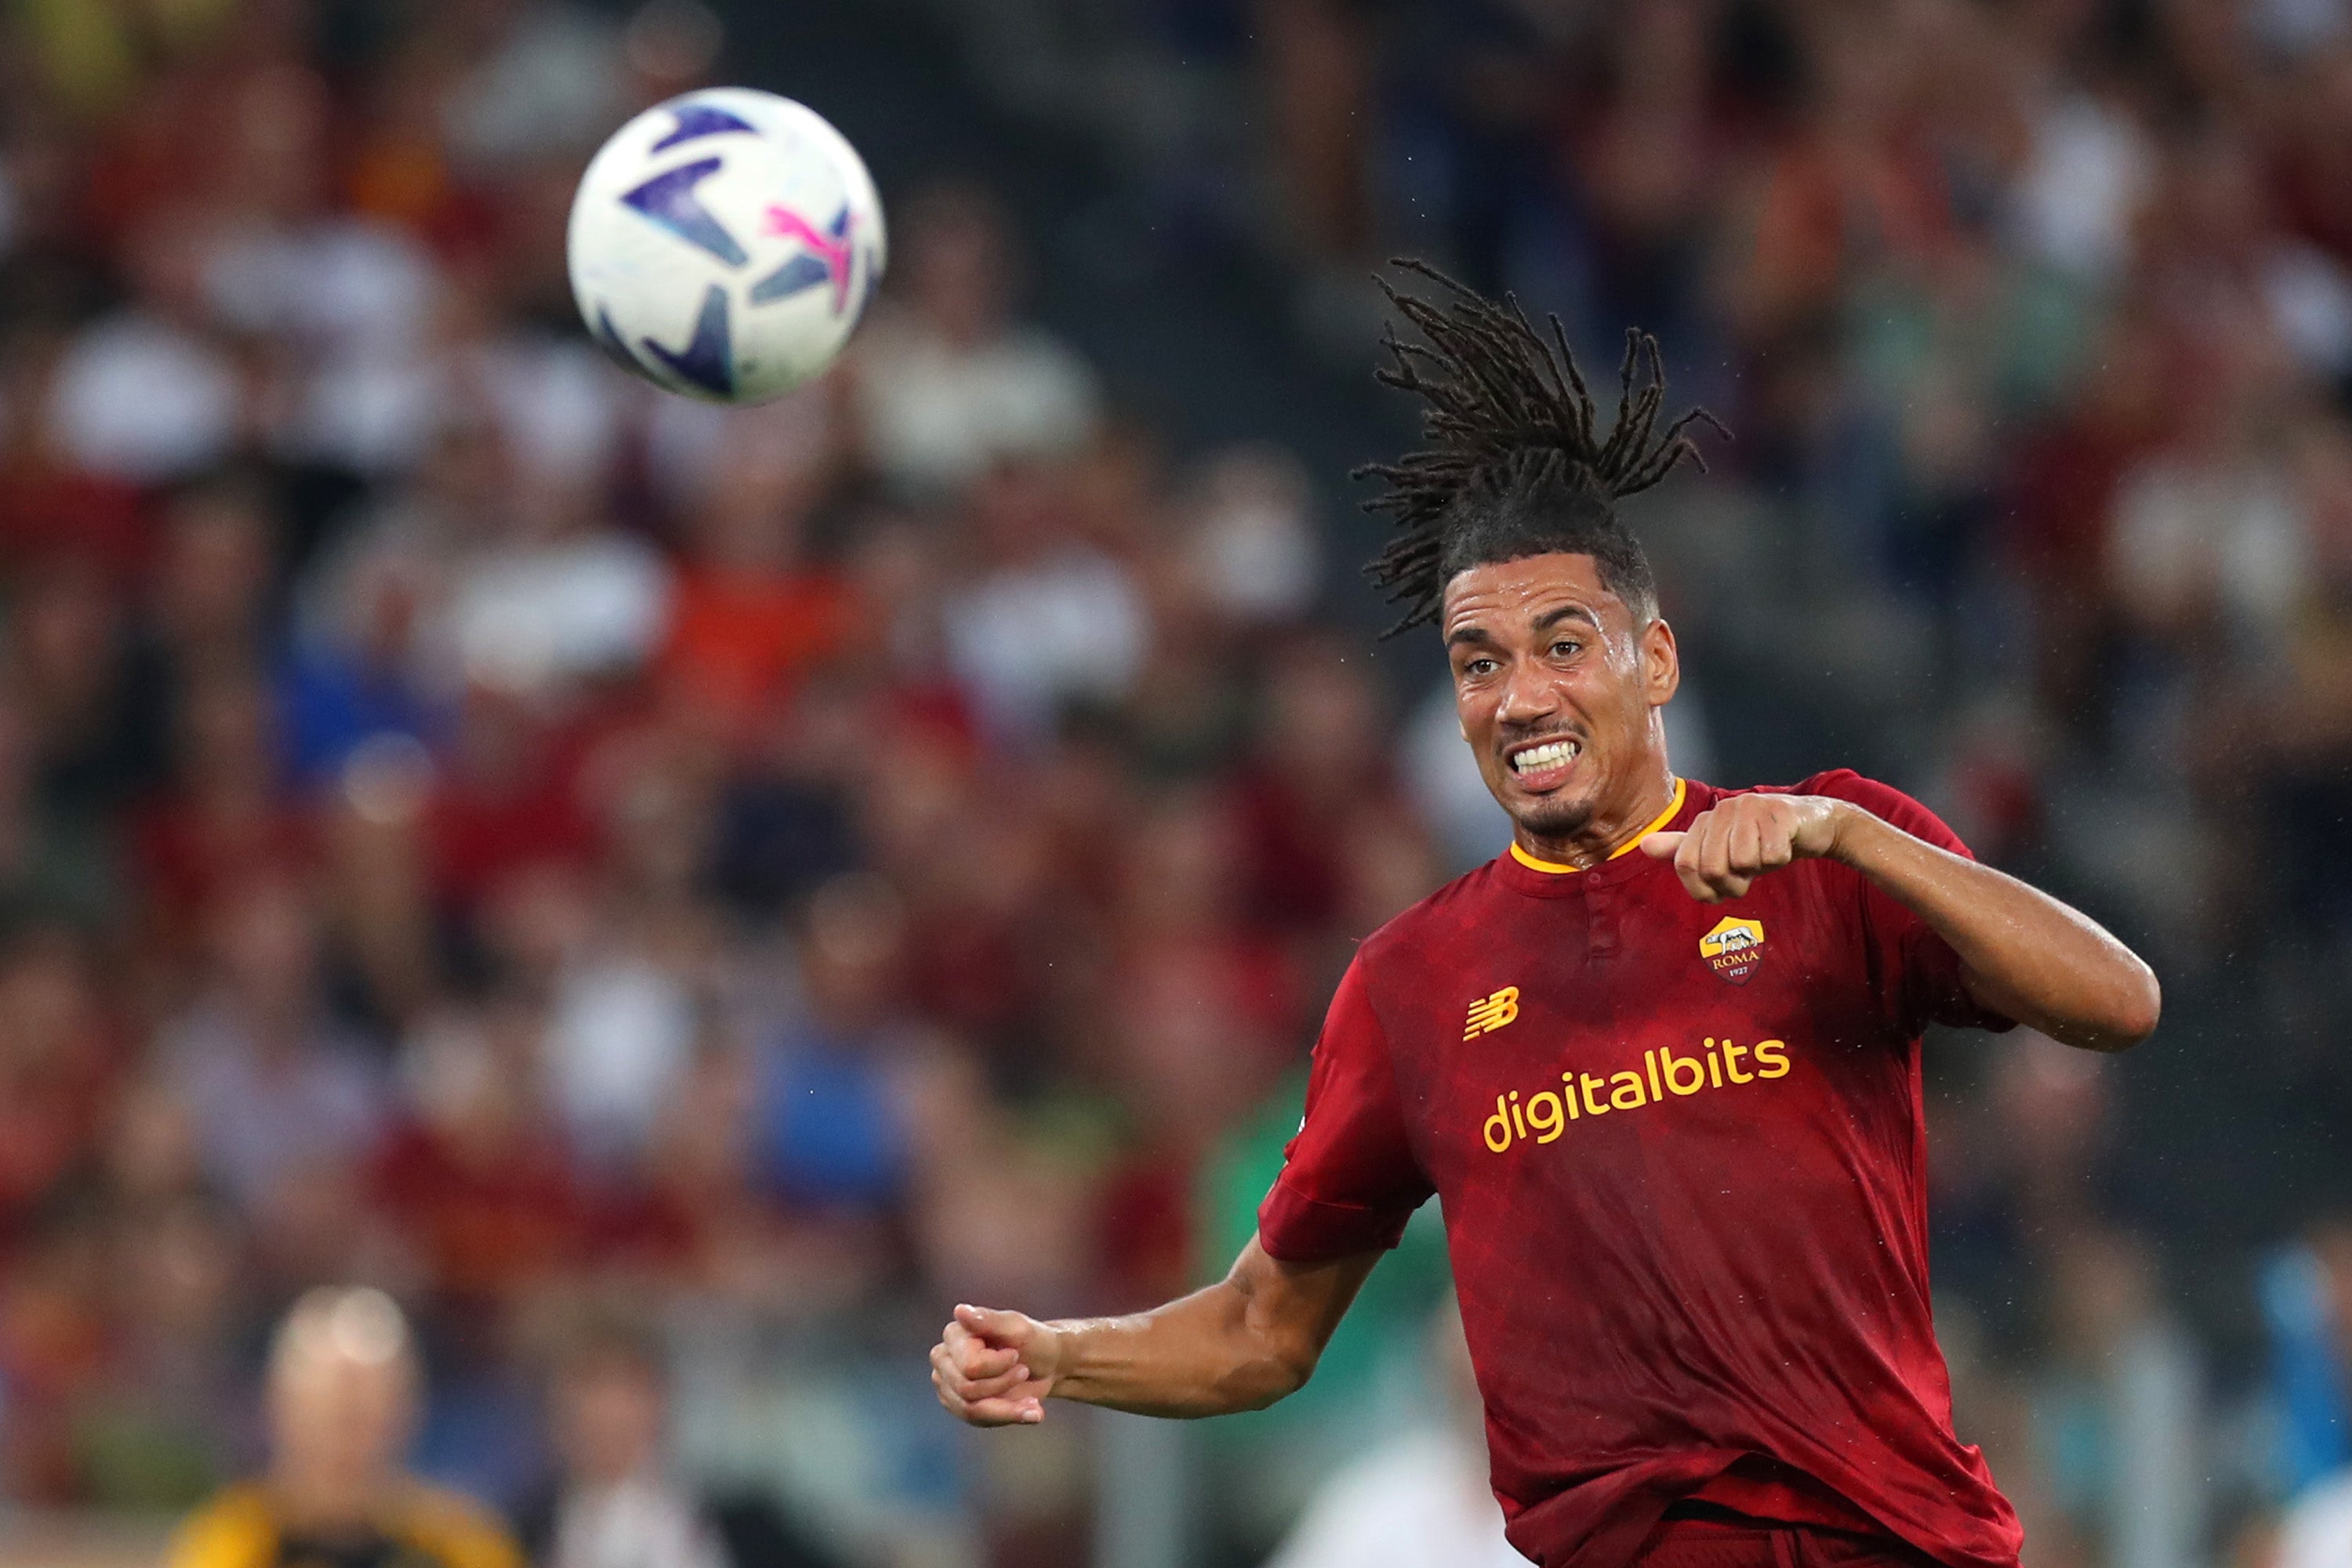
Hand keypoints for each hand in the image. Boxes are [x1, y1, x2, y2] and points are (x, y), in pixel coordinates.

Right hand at [931, 1303, 1061, 1425]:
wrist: (1044, 1365)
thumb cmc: (1032, 1341)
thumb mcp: (1017, 1328)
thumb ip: (989, 1321)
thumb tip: (960, 1311)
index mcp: (953, 1334)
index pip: (970, 1366)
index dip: (999, 1366)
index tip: (1015, 1354)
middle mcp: (943, 1359)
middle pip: (967, 1390)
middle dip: (1003, 1385)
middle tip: (1023, 1371)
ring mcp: (947, 1384)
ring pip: (970, 1410)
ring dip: (1008, 1406)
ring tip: (1030, 1398)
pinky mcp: (958, 1405)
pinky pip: (977, 1420)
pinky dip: (1006, 1416)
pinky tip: (1027, 1410)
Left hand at [1639, 794, 1847, 902]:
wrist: (1808, 824)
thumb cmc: (1758, 841)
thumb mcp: (1719, 850)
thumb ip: (1682, 849)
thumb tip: (1642, 845)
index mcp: (1703, 820)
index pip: (1685, 865)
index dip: (1702, 889)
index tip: (1719, 891)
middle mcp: (1722, 809)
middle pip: (1713, 868)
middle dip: (1734, 884)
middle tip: (1748, 876)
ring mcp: (1750, 807)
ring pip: (1744, 862)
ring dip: (1759, 870)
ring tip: (1765, 854)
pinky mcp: (1779, 812)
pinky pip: (1773, 855)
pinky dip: (1780, 859)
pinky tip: (1783, 846)